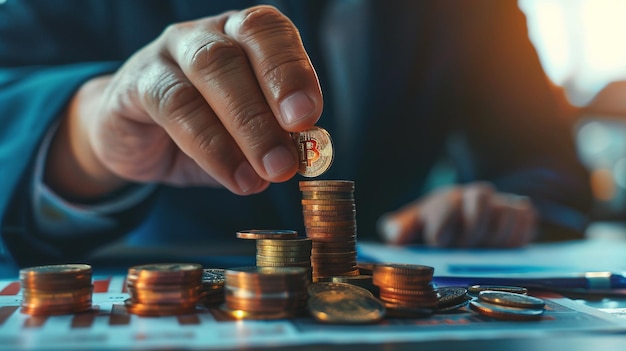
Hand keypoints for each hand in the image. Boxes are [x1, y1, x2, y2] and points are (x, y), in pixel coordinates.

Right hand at [45, 6, 322, 198]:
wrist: (138, 140)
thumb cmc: (205, 130)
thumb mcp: (246, 136)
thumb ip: (273, 139)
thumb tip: (300, 157)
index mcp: (243, 37)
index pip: (269, 31)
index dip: (291, 70)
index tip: (308, 116)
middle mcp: (208, 35)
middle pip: (239, 52)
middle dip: (270, 104)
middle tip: (289, 155)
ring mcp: (168, 53)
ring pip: (208, 72)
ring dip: (245, 128)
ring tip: (267, 173)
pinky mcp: (136, 83)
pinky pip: (173, 106)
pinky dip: (210, 146)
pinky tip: (233, 176)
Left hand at [378, 182, 536, 247]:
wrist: (463, 228)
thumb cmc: (434, 230)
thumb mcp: (412, 229)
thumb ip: (399, 228)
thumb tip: (394, 235)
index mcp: (446, 199)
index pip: (448, 203)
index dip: (443, 225)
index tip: (439, 242)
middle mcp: (474, 195)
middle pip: (479, 196)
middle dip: (472, 226)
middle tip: (466, 246)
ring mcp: (499, 203)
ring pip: (506, 208)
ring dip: (496, 235)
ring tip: (485, 249)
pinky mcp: (520, 213)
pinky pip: (527, 215)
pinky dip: (519, 232)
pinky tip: (505, 247)